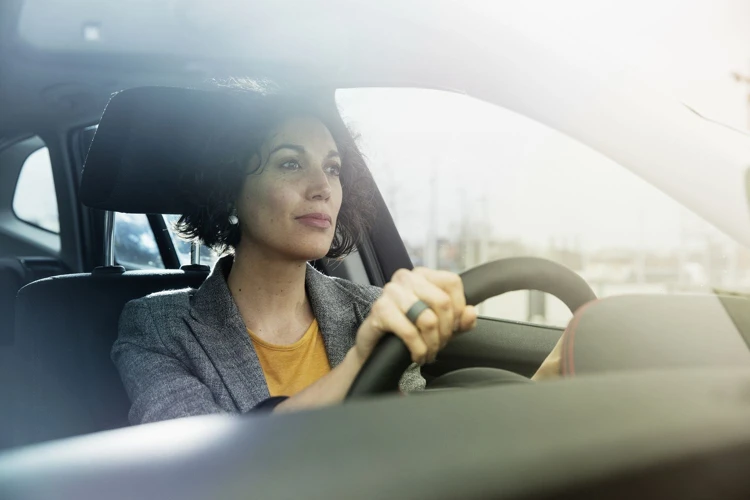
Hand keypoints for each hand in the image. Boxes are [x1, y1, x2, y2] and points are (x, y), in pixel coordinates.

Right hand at [354, 267, 477, 364]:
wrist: (376, 347)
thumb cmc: (409, 331)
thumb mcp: (440, 326)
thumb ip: (460, 320)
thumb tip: (470, 313)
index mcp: (422, 275)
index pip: (452, 282)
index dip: (459, 308)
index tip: (454, 327)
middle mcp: (406, 277)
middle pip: (442, 302)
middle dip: (446, 331)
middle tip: (440, 345)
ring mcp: (391, 292)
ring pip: (427, 319)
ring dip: (432, 343)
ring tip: (429, 353)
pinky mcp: (379, 310)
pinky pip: (409, 332)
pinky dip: (418, 349)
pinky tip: (417, 356)